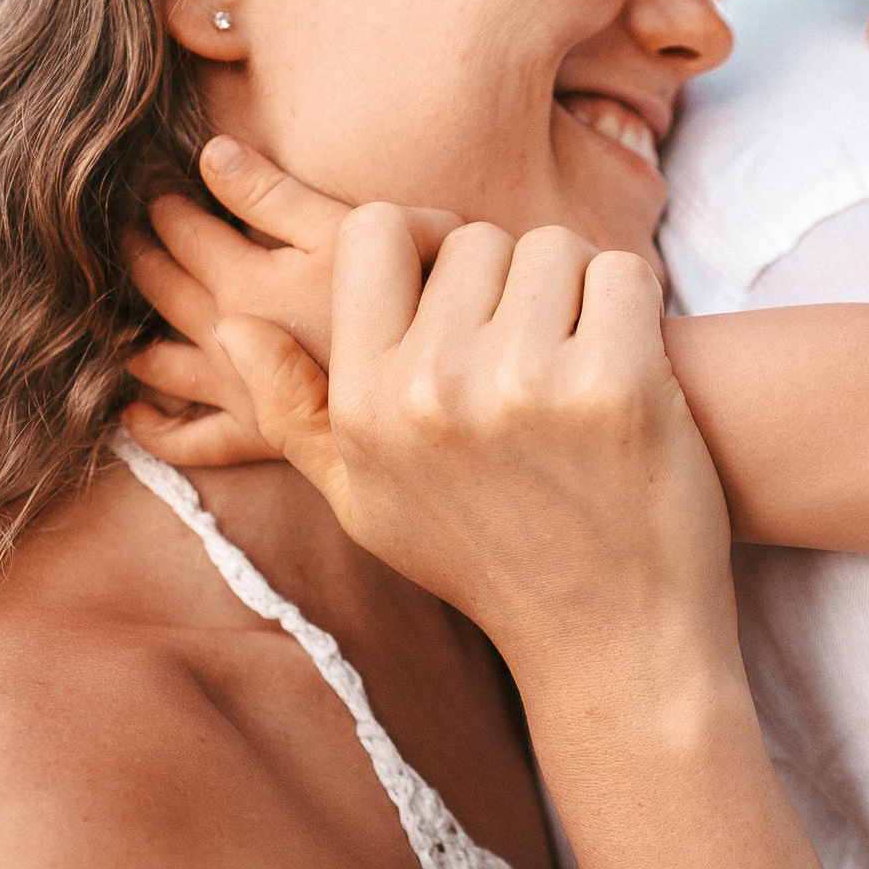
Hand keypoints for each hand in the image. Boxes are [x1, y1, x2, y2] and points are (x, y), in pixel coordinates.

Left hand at [118, 137, 457, 466]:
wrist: (439, 386)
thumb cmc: (409, 299)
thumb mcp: (350, 231)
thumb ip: (274, 193)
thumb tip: (209, 153)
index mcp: (245, 282)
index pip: (184, 230)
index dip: (164, 200)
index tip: (149, 178)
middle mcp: (228, 338)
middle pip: (162, 289)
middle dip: (137, 253)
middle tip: (114, 231)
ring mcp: (239, 391)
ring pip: (160, 362)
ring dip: (129, 336)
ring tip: (111, 316)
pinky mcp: (258, 437)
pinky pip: (192, 440)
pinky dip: (157, 429)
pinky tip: (134, 416)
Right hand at [214, 206, 737, 693]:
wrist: (613, 637)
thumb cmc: (489, 561)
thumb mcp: (368, 503)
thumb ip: (295, 413)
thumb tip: (233, 327)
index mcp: (366, 405)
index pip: (375, 231)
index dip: (426, 239)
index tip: (464, 285)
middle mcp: (434, 388)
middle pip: (476, 239)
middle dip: (511, 280)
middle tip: (537, 346)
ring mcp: (527, 383)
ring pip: (552, 247)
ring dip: (576, 288)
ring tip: (582, 359)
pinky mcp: (619, 382)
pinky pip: (621, 273)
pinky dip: (634, 306)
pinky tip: (633, 366)